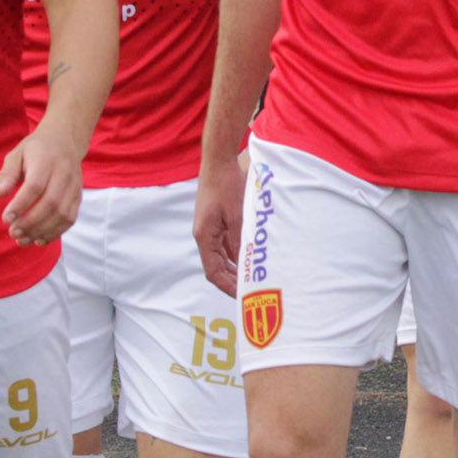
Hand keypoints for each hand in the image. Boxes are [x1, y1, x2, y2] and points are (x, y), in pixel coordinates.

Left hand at [0, 123, 84, 246]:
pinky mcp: (78, 196)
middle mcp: (64, 173)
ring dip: (41, 231)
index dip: (20, 205)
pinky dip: (55, 233)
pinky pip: (70, 219)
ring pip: (62, 214)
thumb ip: (7, 175)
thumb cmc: (35, 150)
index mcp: (46, 160)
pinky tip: (38, 240)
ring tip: (22, 240)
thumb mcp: (16, 155)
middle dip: (31, 222)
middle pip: (50, 203)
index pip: (35, 186)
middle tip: (13, 232)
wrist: (64, 140)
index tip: (5, 219)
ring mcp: (74, 186)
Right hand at [193, 153, 245, 295]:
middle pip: (217, 266)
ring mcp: (210, 227)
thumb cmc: (226, 185)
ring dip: (235, 267)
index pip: (213, 272)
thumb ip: (241, 240)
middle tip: (250, 292)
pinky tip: (250, 257)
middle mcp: (204, 235)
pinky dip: (237, 252)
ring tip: (252, 278)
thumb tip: (247, 262)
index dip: (227, 287)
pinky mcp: (217, 220)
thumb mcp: (237, 215)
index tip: (241, 296)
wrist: (220, 161)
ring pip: (222, 256)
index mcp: (204, 236)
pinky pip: (226, 243)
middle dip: (232, 281)